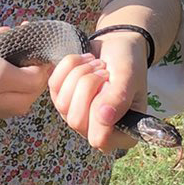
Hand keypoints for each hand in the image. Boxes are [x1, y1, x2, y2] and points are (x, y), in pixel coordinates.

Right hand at [0, 49, 48, 118]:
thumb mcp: (4, 75)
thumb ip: (31, 76)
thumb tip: (45, 72)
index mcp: (19, 102)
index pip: (43, 73)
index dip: (35, 50)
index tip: (22, 31)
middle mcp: (8, 99)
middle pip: (25, 63)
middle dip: (14, 42)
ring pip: (8, 57)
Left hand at [47, 31, 147, 151]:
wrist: (117, 46)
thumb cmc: (129, 63)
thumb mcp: (129, 77)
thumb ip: (118, 98)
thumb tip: (104, 118)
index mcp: (121, 134)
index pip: (98, 138)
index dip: (99, 109)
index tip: (109, 84)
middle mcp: (96, 130)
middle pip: (76, 120)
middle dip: (88, 86)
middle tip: (104, 71)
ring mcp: (76, 116)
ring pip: (63, 103)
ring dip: (79, 74)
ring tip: (97, 64)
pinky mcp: (62, 98)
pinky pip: (54, 86)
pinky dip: (68, 67)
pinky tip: (85, 61)